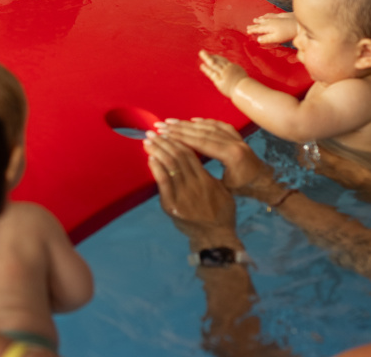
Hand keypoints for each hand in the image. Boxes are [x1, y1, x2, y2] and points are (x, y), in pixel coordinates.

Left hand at [143, 129, 236, 244]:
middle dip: (164, 142)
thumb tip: (198, 164)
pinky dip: (156, 168)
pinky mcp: (172, 205)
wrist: (215, 237)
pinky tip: (150, 158)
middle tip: (153, 132)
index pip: (190, 154)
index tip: (168, 133)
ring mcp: (183, 194)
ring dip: (157, 151)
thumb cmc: (221, 215)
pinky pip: (163, 182)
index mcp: (206, 179)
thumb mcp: (223, 192)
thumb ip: (210, 177)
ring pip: (170, 165)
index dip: (177, 141)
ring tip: (148, 141)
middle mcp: (195, 184)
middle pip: (178, 156)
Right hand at [153, 118, 275, 198]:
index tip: (165, 133)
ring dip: (189, 124)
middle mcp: (235, 143)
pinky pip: (220, 125)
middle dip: (180, 128)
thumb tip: (183, 168)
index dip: (181, 137)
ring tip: (171, 122)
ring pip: (209, 127)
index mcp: (231, 155)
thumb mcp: (224, 187)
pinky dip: (205, 122)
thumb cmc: (246, 190)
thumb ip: (206, 175)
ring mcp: (237, 139)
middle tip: (162, 125)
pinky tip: (193, 121)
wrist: (267, 185)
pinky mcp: (238, 137)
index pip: (201, 142)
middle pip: (202, 131)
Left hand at [199, 50, 247, 97]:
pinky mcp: (219, 80)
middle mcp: (228, 69)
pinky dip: (207, 69)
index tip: (212, 56)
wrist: (245, 89)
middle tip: (202, 52)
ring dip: (207, 58)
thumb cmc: (246, 86)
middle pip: (218, 60)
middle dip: (210, 56)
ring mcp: (223, 73)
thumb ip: (236, 75)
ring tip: (201, 53)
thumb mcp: (242, 77)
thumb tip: (234, 77)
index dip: (217, 58)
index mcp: (234, 68)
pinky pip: (212, 73)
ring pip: (214, 64)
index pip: (224, 61)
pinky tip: (202, 66)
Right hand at [247, 12, 296, 44]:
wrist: (298, 24)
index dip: (252, 30)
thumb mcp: (276, 38)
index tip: (247, 32)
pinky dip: (266, 15)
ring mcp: (275, 18)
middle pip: (260, 24)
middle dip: (254, 26)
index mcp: (267, 28)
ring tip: (255, 20)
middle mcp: (269, 22)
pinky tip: (265, 15)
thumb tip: (257, 39)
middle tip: (248, 27)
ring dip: (259, 20)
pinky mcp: (280, 16)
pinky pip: (270, 15)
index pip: (258, 29)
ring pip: (264, 19)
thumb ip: (266, 39)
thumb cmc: (287, 34)